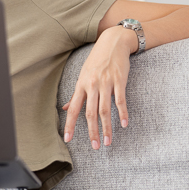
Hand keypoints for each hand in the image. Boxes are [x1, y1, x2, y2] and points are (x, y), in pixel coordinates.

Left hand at [62, 26, 136, 149]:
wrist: (112, 43)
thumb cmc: (96, 61)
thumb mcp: (83, 76)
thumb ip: (76, 95)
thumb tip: (64, 108)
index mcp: (81, 86)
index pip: (73, 109)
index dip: (70, 125)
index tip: (68, 139)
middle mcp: (91, 86)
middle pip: (90, 113)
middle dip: (92, 132)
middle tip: (95, 146)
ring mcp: (105, 83)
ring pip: (105, 110)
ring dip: (107, 128)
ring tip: (108, 141)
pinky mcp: (119, 80)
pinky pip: (120, 100)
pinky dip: (122, 113)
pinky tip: (124, 124)